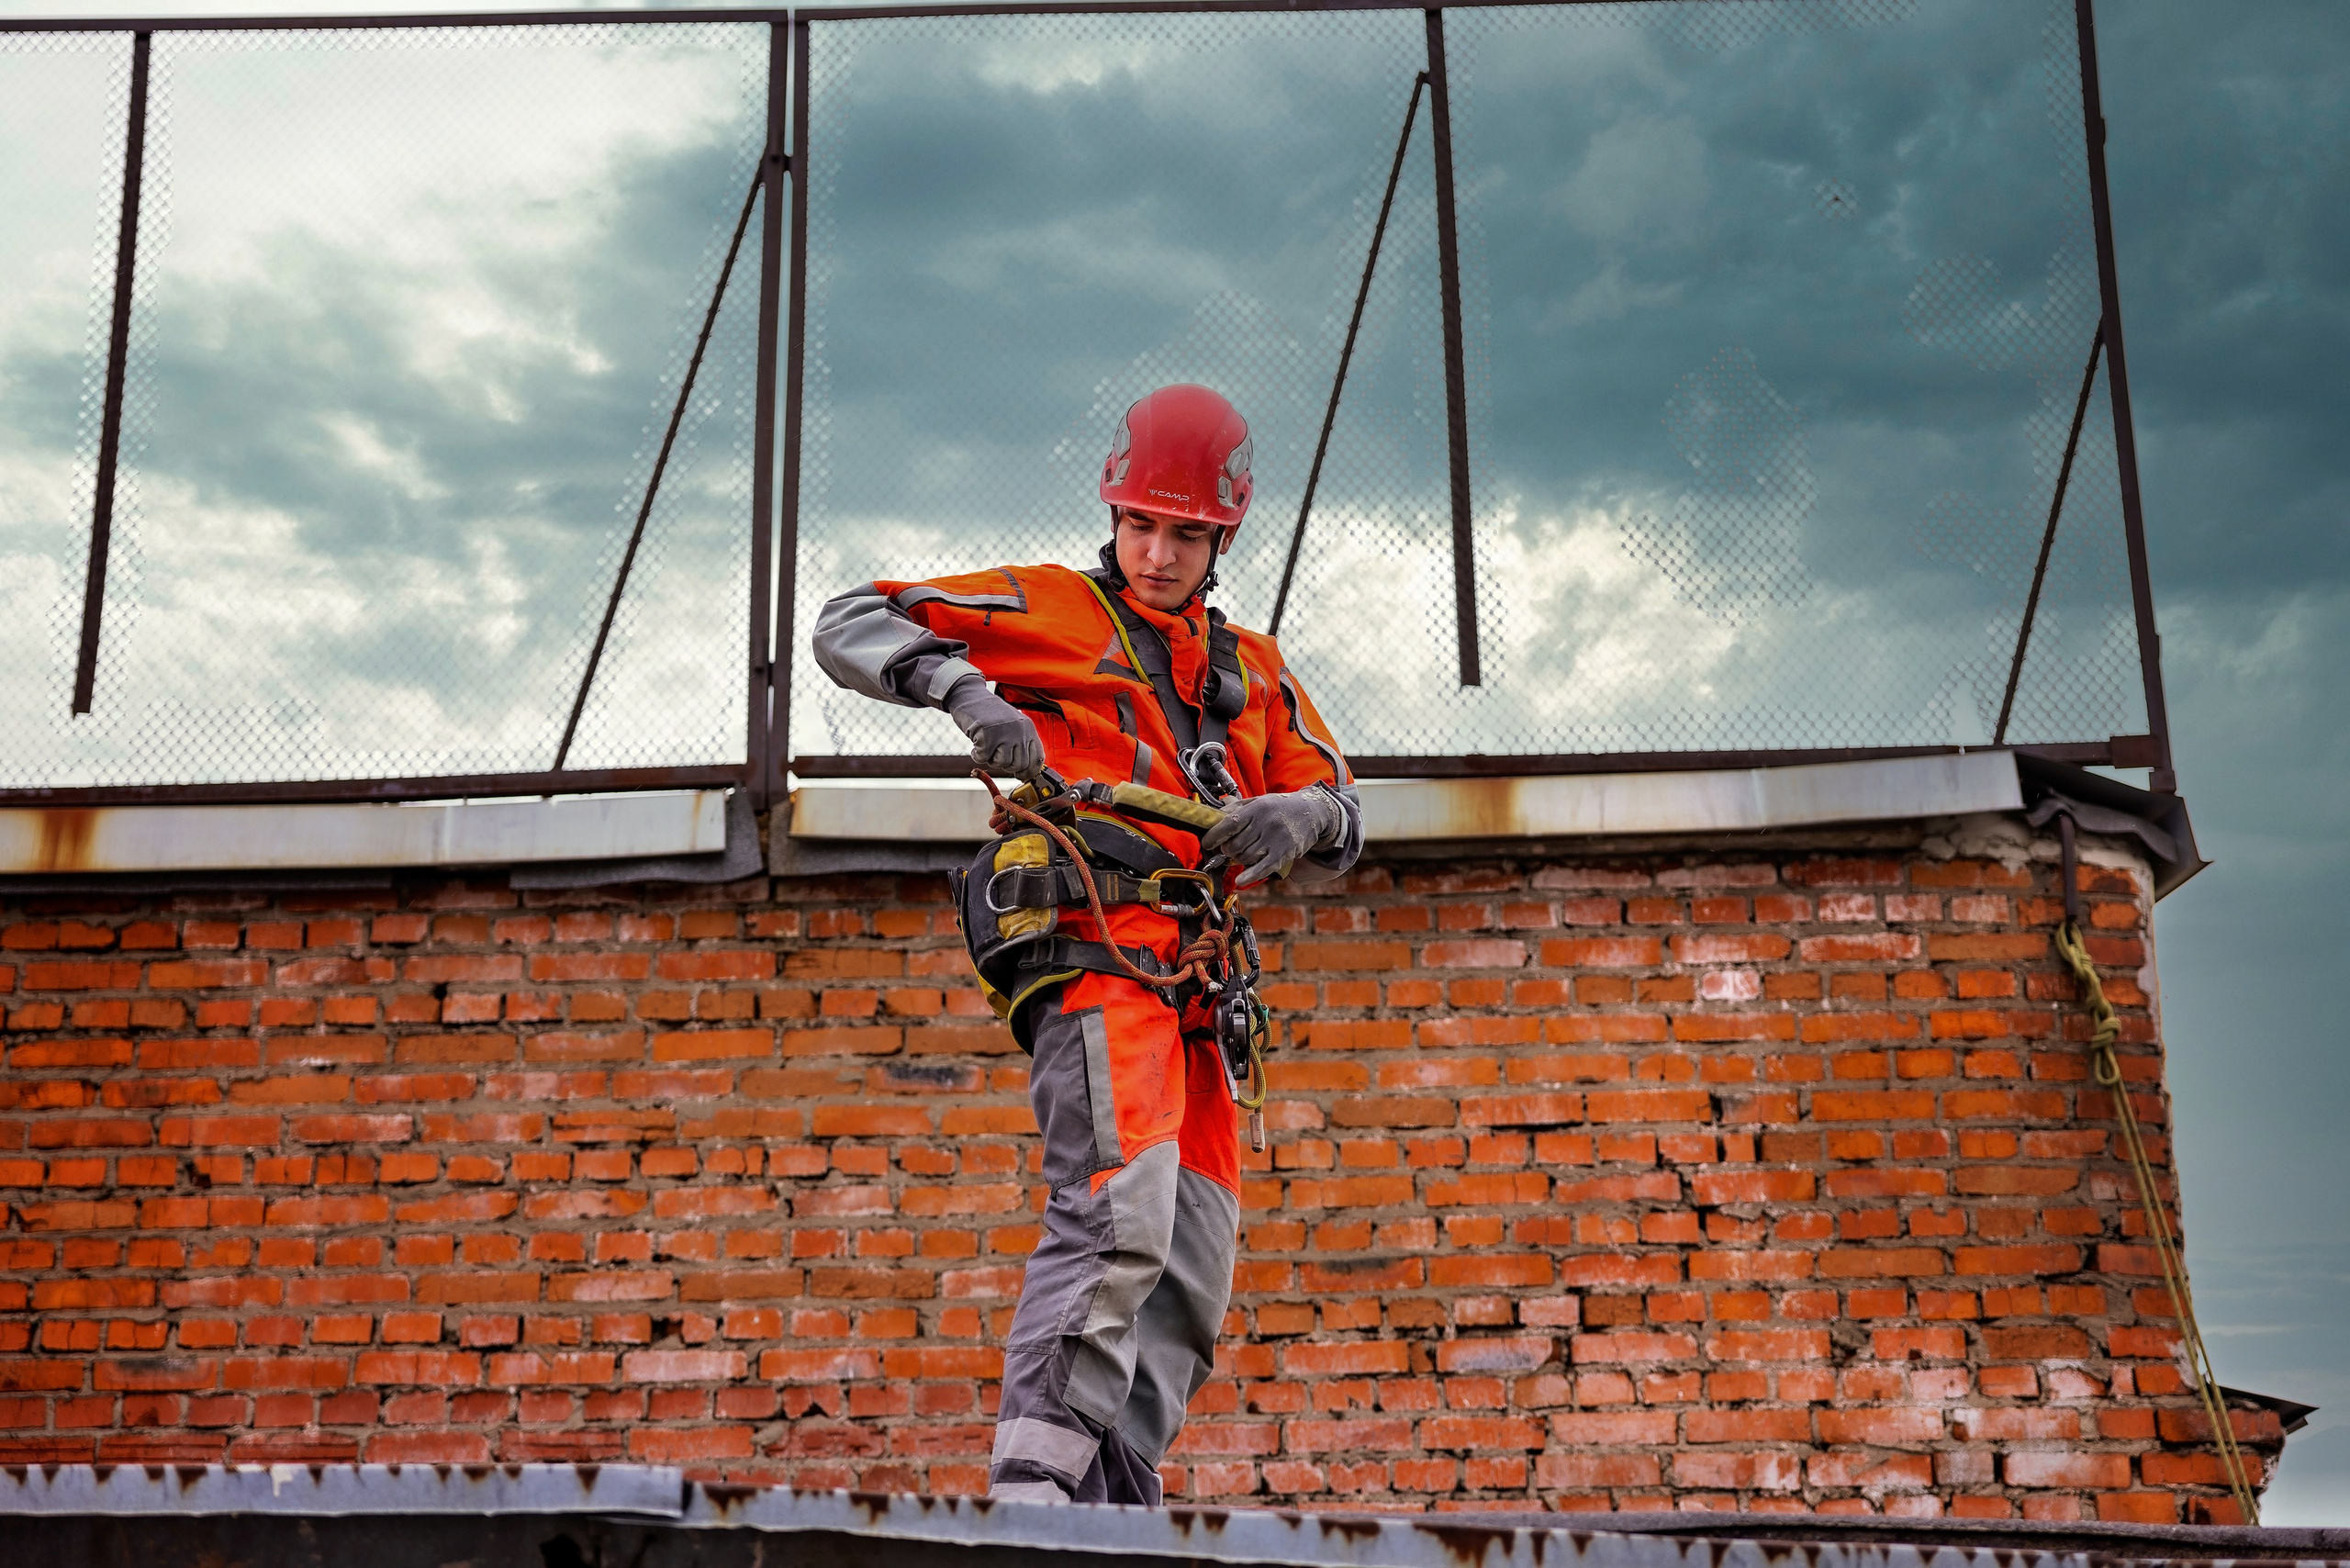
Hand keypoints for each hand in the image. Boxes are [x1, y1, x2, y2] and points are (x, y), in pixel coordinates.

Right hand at [942, 675, 1046, 781]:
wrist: (971, 698)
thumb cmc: (991, 715)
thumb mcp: (1014, 726)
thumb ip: (1022, 744)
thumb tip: (1027, 773)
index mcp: (1028, 728)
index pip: (1037, 758)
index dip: (1029, 771)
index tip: (1020, 775)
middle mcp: (1019, 730)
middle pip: (1019, 765)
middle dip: (1007, 766)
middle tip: (997, 755)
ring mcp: (1003, 733)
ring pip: (1002, 764)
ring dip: (991, 759)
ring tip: (988, 745)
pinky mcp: (986, 736)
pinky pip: (983, 759)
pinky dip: (977, 754)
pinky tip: (976, 743)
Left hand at [1201, 787, 1342, 886]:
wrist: (1310, 813)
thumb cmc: (1279, 807)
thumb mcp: (1258, 801)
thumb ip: (1235, 808)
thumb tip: (1212, 816)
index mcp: (1256, 809)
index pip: (1228, 824)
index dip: (1214, 836)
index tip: (1207, 843)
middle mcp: (1265, 823)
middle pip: (1234, 845)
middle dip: (1227, 850)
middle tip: (1229, 848)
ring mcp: (1275, 839)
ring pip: (1245, 857)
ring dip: (1239, 858)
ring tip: (1244, 852)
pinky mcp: (1283, 853)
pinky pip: (1261, 868)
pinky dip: (1249, 875)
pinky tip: (1240, 879)